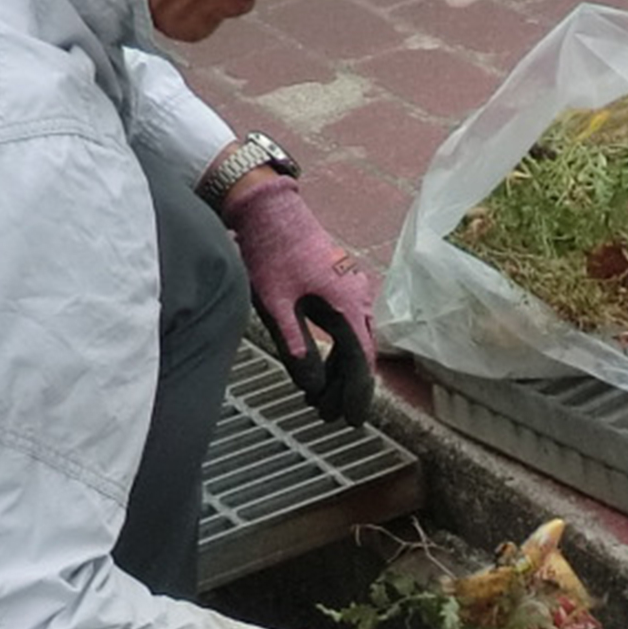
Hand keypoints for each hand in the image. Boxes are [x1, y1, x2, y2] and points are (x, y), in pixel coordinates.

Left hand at [220, 175, 377, 422]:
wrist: (267, 207)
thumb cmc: (270, 252)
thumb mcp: (276, 307)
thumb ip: (296, 349)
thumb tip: (312, 388)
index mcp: (347, 304)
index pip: (360, 362)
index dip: (357, 395)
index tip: (352, 421)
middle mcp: (357, 297)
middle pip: (360, 354)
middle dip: (345, 388)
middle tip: (326, 416)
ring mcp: (351, 288)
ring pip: (353, 341)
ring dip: (339, 370)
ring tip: (317, 396)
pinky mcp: (339, 283)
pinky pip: (346, 325)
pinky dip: (335, 349)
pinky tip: (319, 364)